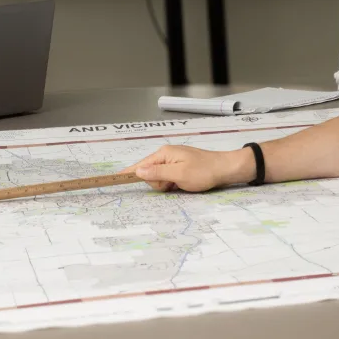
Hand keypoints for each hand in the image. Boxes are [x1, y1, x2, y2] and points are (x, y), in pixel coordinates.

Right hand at [125, 145, 252, 192]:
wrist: (225, 169)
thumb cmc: (204, 171)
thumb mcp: (180, 175)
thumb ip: (158, 173)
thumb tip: (139, 171)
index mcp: (164, 153)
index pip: (140, 165)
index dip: (127, 173)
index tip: (112, 179)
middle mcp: (165, 155)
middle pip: (149, 174)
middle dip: (158, 183)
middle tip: (174, 184)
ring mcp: (172, 162)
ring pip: (158, 179)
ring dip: (167, 185)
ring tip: (181, 184)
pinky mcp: (178, 168)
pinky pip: (167, 179)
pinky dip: (172, 184)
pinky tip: (182, 184)